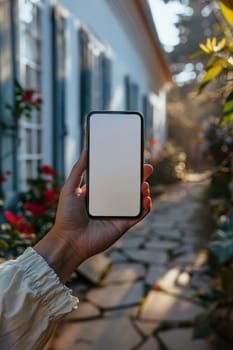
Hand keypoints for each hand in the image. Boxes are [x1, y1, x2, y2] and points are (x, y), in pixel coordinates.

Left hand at [34, 150, 152, 282]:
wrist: (69, 240)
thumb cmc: (66, 216)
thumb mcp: (70, 188)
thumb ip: (78, 169)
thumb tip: (86, 149)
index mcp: (98, 193)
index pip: (114, 177)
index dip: (124, 168)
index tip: (131, 158)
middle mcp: (109, 202)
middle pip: (128, 187)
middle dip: (139, 176)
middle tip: (147, 167)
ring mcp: (117, 214)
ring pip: (136, 200)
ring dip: (143, 191)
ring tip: (144, 184)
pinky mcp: (123, 225)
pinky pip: (138, 215)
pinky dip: (145, 207)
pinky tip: (146, 199)